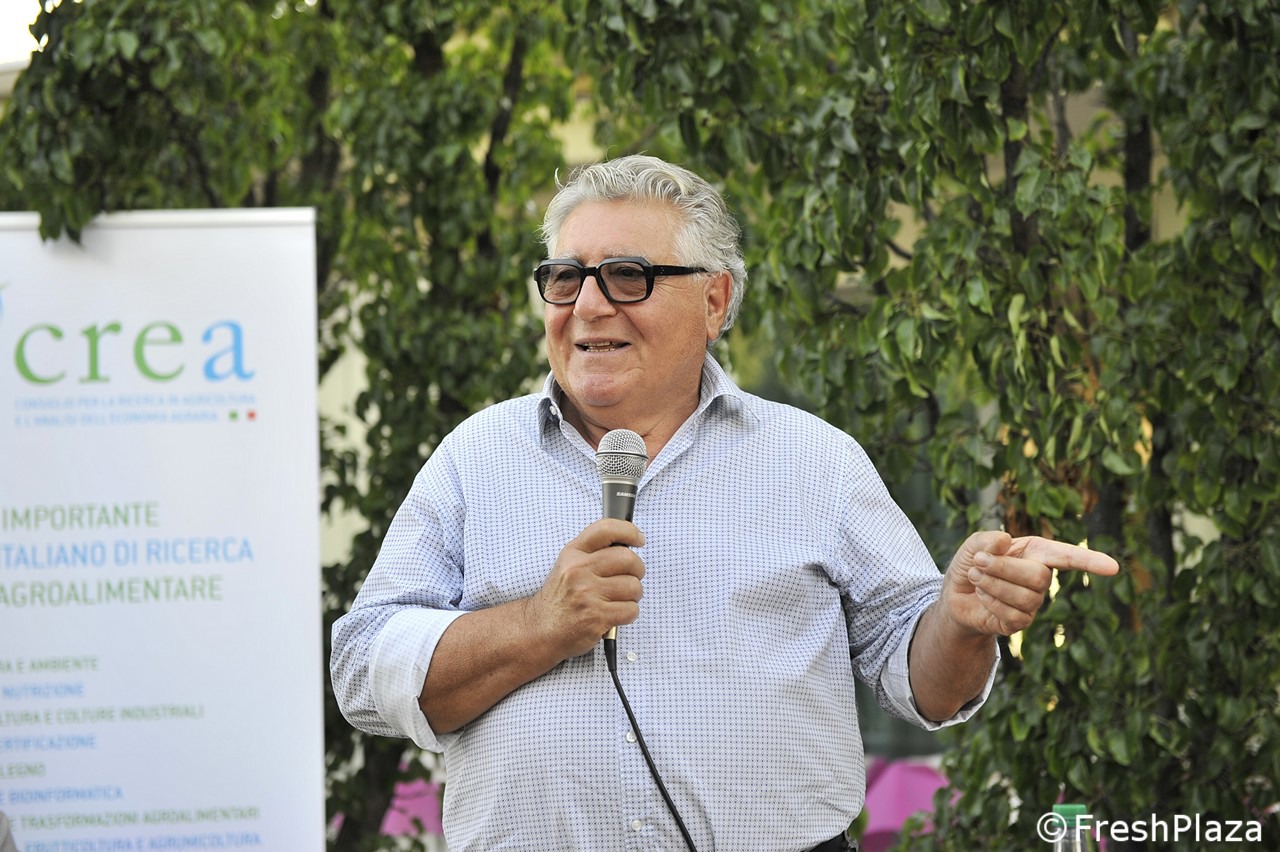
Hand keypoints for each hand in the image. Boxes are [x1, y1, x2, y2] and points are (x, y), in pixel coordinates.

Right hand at [525, 518, 645, 658]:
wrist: (541, 630)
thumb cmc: (560, 599)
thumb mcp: (567, 566)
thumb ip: (592, 553)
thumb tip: (628, 546)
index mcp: (573, 554)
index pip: (606, 530)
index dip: (629, 531)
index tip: (639, 539)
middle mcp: (578, 570)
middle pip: (628, 559)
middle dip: (638, 570)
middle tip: (632, 577)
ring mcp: (587, 594)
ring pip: (634, 586)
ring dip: (634, 596)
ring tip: (620, 600)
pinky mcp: (596, 616)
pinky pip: (631, 610)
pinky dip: (629, 614)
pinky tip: (616, 615)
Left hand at [941, 530, 1119, 636]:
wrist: (954, 595)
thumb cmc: (972, 564)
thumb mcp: (973, 546)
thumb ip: (985, 540)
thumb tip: (1004, 540)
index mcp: (1036, 552)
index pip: (1068, 556)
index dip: (1090, 561)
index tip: (1113, 567)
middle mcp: (1040, 577)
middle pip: (1039, 577)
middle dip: (1004, 568)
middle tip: (979, 561)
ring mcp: (1033, 602)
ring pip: (1026, 598)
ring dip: (993, 585)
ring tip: (976, 577)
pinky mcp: (1020, 622)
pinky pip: (1014, 616)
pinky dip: (991, 602)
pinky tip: (982, 596)